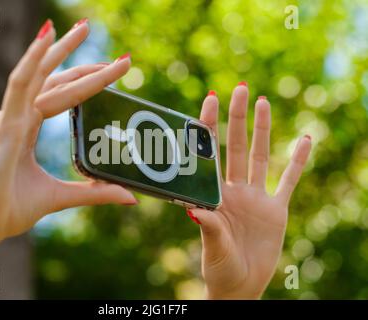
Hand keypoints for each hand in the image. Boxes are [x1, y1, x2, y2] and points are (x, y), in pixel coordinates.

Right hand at [0, 19, 136, 243]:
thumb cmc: (11, 208)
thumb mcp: (61, 195)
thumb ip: (95, 192)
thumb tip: (129, 195)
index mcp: (27, 128)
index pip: (62, 95)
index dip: (87, 80)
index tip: (113, 69)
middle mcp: (19, 117)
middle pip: (52, 79)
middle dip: (78, 58)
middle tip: (102, 41)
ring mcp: (11, 118)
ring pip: (39, 75)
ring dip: (58, 49)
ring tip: (80, 28)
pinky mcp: (6, 124)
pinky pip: (21, 85)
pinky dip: (33, 61)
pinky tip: (47, 39)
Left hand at [188, 85, 310, 298]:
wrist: (241, 285)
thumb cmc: (220, 267)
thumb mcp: (213, 248)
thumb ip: (209, 227)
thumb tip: (193, 209)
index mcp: (214, 195)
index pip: (210, 154)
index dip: (208, 127)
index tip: (208, 100)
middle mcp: (234, 190)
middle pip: (235, 146)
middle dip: (237, 118)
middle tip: (239, 89)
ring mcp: (255, 197)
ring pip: (260, 156)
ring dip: (263, 130)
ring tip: (263, 102)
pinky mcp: (276, 209)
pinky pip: (288, 180)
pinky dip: (297, 161)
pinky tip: (305, 139)